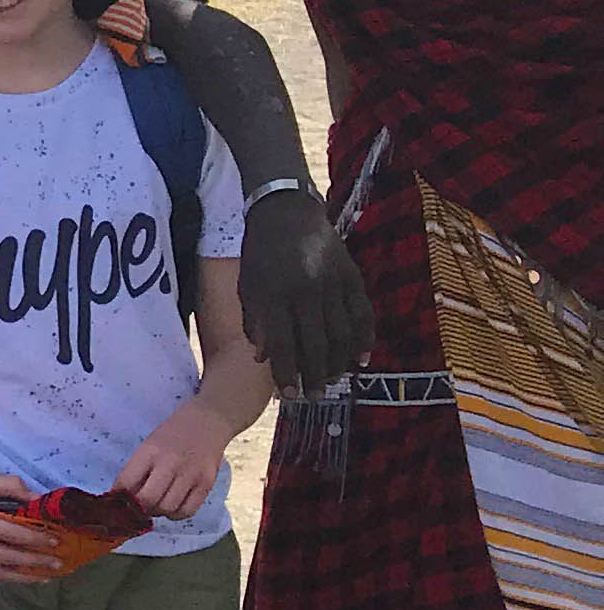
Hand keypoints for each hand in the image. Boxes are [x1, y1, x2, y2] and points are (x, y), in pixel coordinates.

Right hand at [0, 469, 60, 582]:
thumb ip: (9, 486)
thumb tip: (37, 500)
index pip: (9, 534)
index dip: (34, 538)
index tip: (55, 539)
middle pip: (6, 557)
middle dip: (35, 561)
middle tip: (59, 562)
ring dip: (24, 576)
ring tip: (46, 576)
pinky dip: (8, 574)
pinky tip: (24, 574)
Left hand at [113, 406, 232, 523]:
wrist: (207, 422)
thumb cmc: (172, 435)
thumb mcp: (148, 446)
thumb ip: (137, 471)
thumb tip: (121, 497)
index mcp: (150, 452)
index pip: (126, 483)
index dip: (119, 497)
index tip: (118, 502)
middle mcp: (170, 464)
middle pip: (147, 500)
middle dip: (138, 509)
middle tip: (138, 508)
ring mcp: (190, 475)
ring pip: (167, 508)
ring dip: (157, 513)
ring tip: (156, 505)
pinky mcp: (206, 483)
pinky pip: (188, 511)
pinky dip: (176, 514)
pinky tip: (172, 507)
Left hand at [234, 186, 373, 391]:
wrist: (286, 212)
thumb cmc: (259, 254)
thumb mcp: (246, 287)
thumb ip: (254, 323)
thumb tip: (263, 359)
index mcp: (275, 294)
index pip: (282, 344)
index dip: (286, 373)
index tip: (288, 395)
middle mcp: (306, 291)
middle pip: (315, 344)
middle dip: (314, 375)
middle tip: (313, 397)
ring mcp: (333, 283)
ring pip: (341, 332)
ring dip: (338, 363)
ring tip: (332, 382)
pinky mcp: (352, 275)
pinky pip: (363, 312)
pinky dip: (364, 338)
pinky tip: (361, 359)